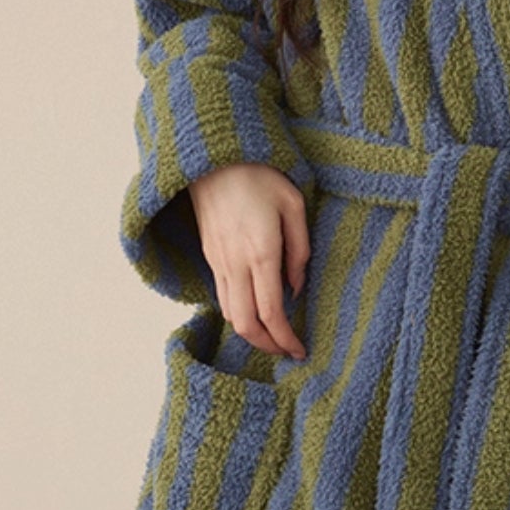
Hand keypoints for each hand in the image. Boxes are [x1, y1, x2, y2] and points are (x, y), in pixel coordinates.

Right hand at [187, 162, 310, 360]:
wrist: (214, 158)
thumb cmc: (260, 176)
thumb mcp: (294, 205)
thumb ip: (300, 250)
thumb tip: (296, 289)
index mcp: (261, 252)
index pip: (271, 312)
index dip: (285, 338)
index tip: (299, 350)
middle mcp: (235, 263)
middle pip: (245, 324)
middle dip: (266, 345)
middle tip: (286, 350)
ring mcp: (218, 261)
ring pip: (230, 314)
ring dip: (251, 333)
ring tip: (273, 335)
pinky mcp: (210, 256)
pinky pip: (222, 296)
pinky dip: (238, 313)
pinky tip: (255, 310)